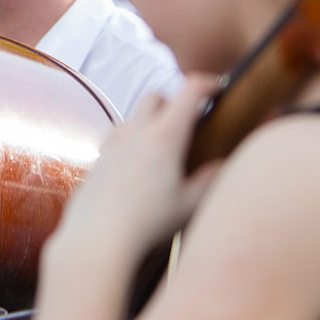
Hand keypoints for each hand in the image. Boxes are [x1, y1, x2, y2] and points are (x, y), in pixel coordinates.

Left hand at [47, 76, 222, 271]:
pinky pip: (117, 135)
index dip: (208, 83)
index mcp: (166, 136)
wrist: (98, 236)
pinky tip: (137, 163)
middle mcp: (137, 130)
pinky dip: (131, 138)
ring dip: (151, 120)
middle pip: (157, 96)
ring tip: (163, 148)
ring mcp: (114, 141)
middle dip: (175, 102)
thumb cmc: (147, 223)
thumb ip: (209, 180)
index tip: (219, 88)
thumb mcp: (188, 205)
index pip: (190, 90)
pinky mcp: (99, 157)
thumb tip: (221, 165)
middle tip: (189, 125)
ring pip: (135, 114)